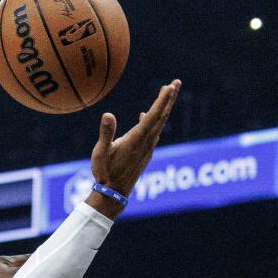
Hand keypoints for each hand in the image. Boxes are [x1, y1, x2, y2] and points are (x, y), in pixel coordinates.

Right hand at [89, 80, 180, 214]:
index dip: (162, 101)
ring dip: (164, 108)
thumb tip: (108, 114)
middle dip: (169, 99)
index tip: (170, 87)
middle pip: (161, 117)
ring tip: (168, 93)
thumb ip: (105, 134)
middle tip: (176, 82)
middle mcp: (145, 143)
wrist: (113, 195)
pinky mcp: (144, 154)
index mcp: (136, 140)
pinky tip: (148, 116)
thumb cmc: (105, 174)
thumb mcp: (100, 153)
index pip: (152, 116)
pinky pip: (153, 132)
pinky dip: (154, 120)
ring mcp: (146, 149)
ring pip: (159, 124)